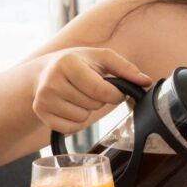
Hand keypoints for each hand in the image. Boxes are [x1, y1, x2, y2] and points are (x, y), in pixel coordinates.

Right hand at [32, 47, 151, 132]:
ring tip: (79, 96)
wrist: (43, 72)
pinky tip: (71, 107)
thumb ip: (126, 68)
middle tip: (90, 89)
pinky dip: (76, 122)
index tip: (116, 92)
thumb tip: (146, 81)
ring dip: (87, 111)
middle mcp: (52, 81)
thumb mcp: (102, 58)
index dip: (115, 95)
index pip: (100, 90)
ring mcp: (43, 98)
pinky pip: (70, 129)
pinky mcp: (40, 112)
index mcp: (68, 64)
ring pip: (82, 118)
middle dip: (99, 101)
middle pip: (92, 105)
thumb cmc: (78, 63)